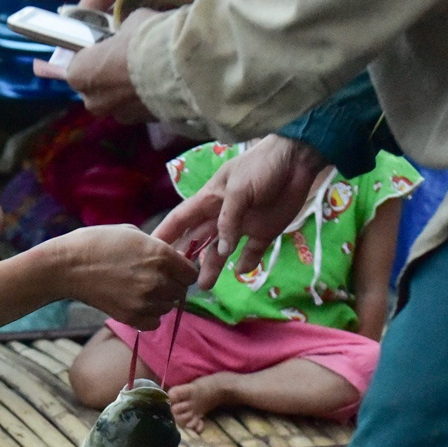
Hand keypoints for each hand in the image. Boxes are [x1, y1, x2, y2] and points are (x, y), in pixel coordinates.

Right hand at [41, 223, 194, 329]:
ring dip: (160, 301)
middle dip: (172, 285)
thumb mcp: (133, 233)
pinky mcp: (131, 317)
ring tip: (139, 290)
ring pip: (168, 307)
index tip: (172, 269)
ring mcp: (145, 301)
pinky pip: (154, 322)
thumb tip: (172, 258)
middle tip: (152, 279)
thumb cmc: (96, 243)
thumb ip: (158, 247)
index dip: (183, 271)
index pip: (191, 272)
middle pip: (181, 291)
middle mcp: (158, 280)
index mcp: (161, 255)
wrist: (66, 266)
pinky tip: (136, 304)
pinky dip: (149, 316)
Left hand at [64, 9, 156, 123]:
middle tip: (127, 57)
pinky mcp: (142, 123)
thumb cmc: (145, 39)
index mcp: (78, 74)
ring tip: (149, 70)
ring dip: (128, 89)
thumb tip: (127, 34)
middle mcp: (92, 101)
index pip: (76, 63)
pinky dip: (146, 96)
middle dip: (108, 74)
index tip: (106, 44)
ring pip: (118, 100)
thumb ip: (121, 33)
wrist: (181, 69)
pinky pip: (139, 106)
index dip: (92, 53)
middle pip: (96, 86)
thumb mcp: (130, 22)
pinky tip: (162, 82)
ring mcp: (118, 116)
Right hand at [153, 136, 327, 287]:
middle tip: (175, 279)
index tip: (149, 250)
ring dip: (212, 267)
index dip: (165, 234)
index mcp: (209, 200)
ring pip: (221, 250)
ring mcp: (242, 225)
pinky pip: (251, 252)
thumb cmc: (261, 167)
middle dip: (185, 257)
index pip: (181, 219)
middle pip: (198, 239)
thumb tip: (220, 250)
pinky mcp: (263, 232)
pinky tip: (241, 273)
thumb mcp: (238, 189)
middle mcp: (222, 215)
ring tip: (203, 286)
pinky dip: (246, 263)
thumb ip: (228, 220)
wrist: (298, 160)